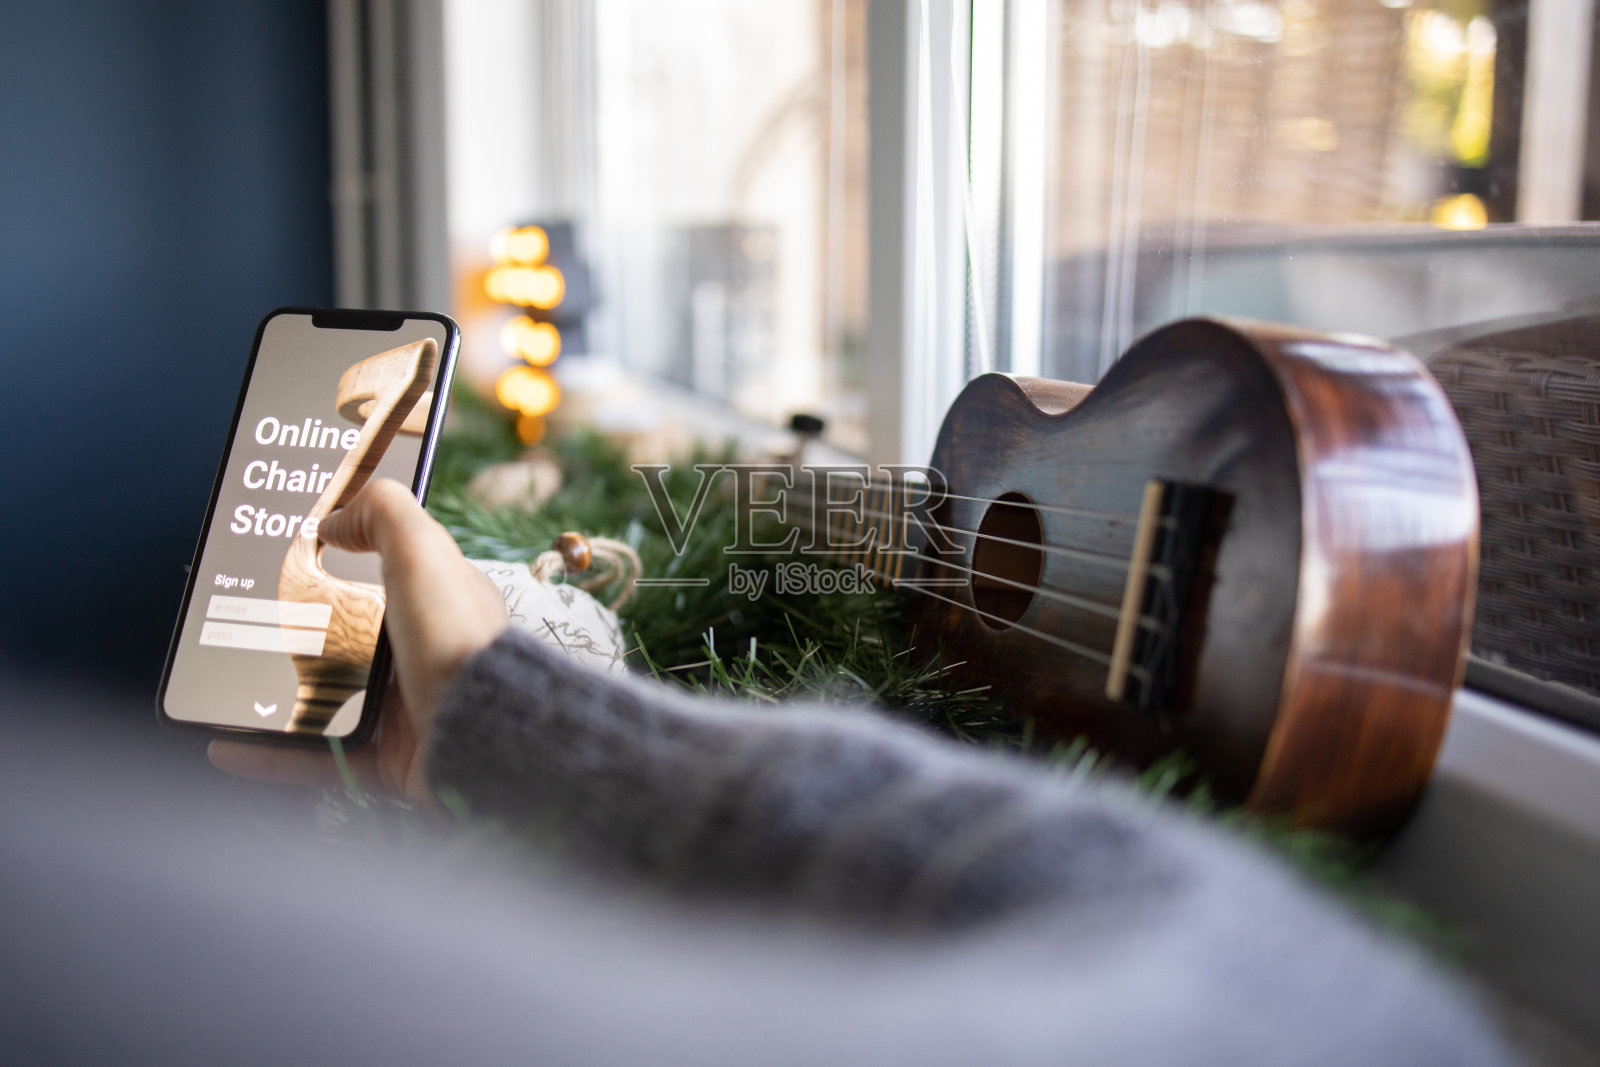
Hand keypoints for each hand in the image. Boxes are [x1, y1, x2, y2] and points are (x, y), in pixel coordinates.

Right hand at [209, 479, 508, 805]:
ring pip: (327, 697)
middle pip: (347, 636)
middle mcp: (422, 652)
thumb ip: (385, 514)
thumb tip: (338, 516)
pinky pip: (317, 755)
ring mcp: (405, 707)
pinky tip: (229, 742)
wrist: (482, 734)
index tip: (286, 560)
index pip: (382, 572)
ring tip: (229, 680)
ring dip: (275, 693)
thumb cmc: (460, 643)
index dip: (339, 561)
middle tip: (244, 621)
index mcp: (436, 601)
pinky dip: (272, 753)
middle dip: (296, 632)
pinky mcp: (386, 756)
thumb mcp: (423, 553)